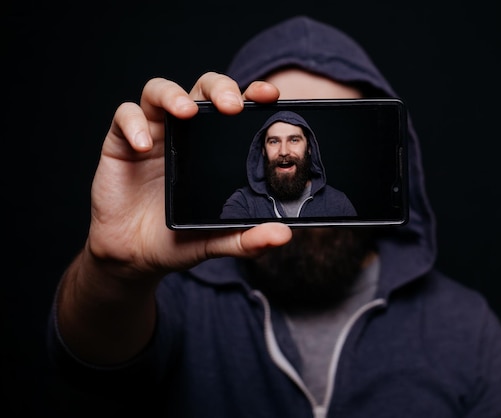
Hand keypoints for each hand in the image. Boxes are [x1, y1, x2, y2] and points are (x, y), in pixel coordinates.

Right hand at [87, 72, 291, 280]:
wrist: (135, 256)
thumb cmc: (178, 240)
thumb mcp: (217, 241)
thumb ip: (248, 239)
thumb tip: (283, 236)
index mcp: (215, 147)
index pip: (236, 108)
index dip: (252, 94)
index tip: (270, 96)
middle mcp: (187, 133)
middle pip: (202, 89)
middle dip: (219, 88)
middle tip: (232, 106)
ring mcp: (154, 134)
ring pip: (160, 91)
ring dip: (173, 94)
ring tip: (187, 111)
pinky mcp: (121, 143)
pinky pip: (125, 116)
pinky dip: (133, 124)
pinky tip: (144, 146)